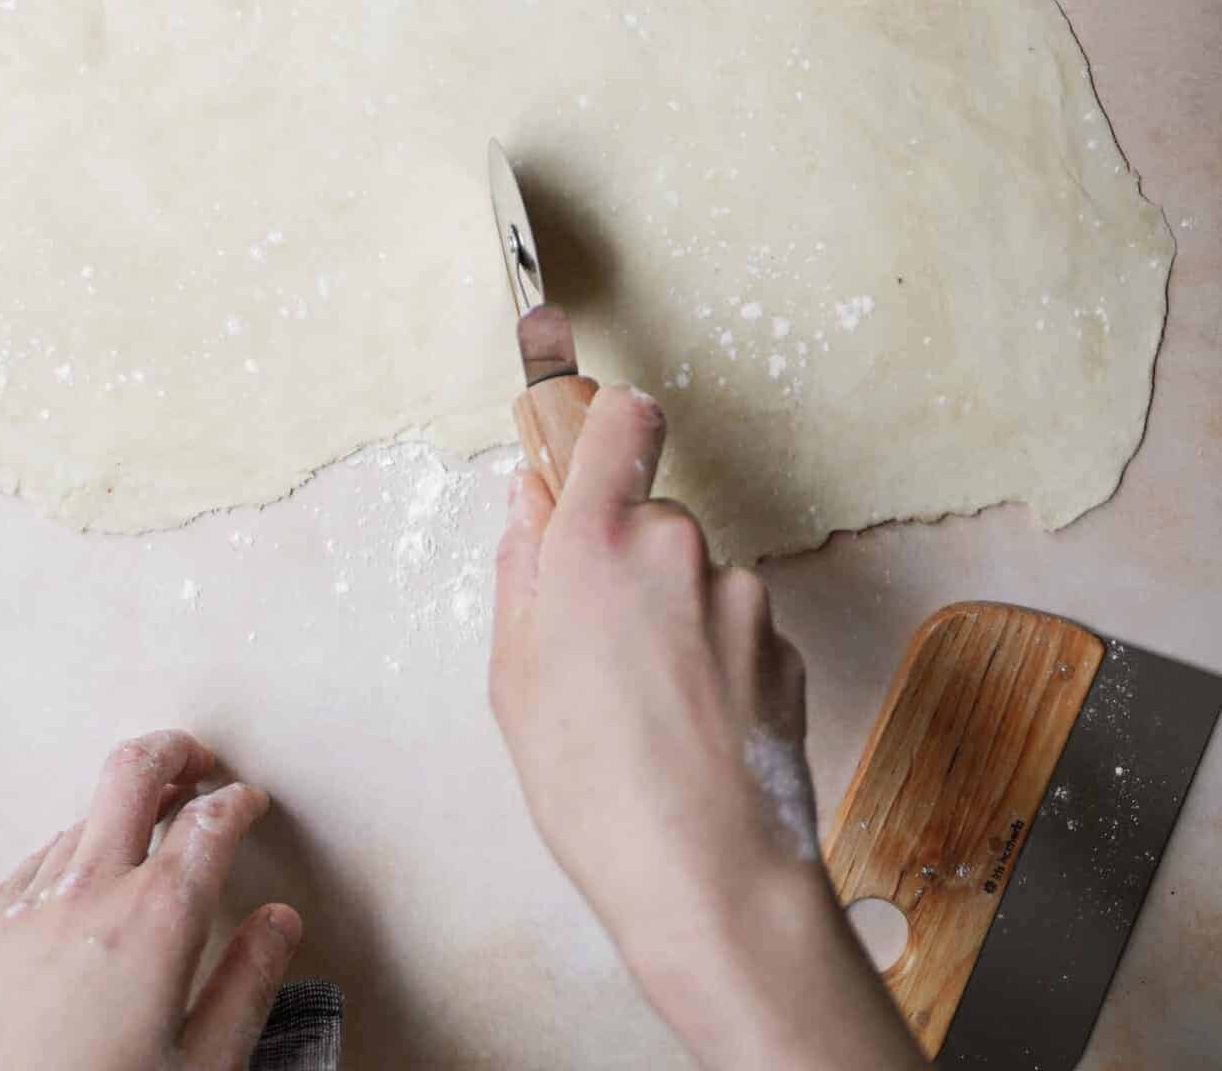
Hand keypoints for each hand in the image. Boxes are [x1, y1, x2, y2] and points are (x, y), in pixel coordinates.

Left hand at [0, 730, 300, 1070]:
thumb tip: (278, 926)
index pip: (209, 822)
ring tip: (149, 815)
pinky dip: (73, 844)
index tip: (250, 805)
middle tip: (200, 764)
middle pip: (132, 772)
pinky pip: (38, 858)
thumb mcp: (203, 1070)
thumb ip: (247, 986)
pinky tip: (79, 867)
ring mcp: (31, 909)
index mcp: (154, 919)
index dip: (238, 803)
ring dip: (123, 800)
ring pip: (83, 811)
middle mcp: (89, 893)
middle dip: (175, 753)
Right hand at [491, 386, 919, 1070]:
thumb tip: (528, 506)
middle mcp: (678, 549)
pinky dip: (714, 663)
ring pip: (694, 579)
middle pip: (650, 515)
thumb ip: (522, 571)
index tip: (585, 446)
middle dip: (624, 559)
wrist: (714, 882)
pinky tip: (690, 731)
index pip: (620, 418)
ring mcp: (743, 598)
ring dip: (672, 618)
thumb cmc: (601, 795)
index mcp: (598, 543)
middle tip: (594, 643)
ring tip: (645, 709)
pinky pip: (735, 630)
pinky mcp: (785, 646)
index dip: (602, 426)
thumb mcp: (515, 681)